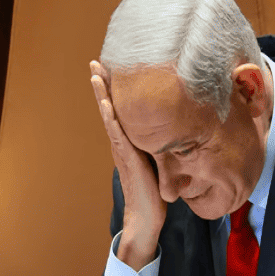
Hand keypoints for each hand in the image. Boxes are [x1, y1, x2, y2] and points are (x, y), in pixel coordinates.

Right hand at [91, 60, 166, 270]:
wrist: (148, 215)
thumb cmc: (156, 189)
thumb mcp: (162, 159)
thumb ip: (163, 145)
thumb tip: (180, 130)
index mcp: (131, 141)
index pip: (121, 109)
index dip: (115, 89)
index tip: (112, 67)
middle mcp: (123, 142)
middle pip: (110, 107)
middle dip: (103, 84)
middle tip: (94, 61)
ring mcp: (122, 149)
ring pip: (109, 116)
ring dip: (101, 95)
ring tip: (94, 74)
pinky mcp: (127, 158)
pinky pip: (117, 134)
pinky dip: (111, 118)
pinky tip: (106, 103)